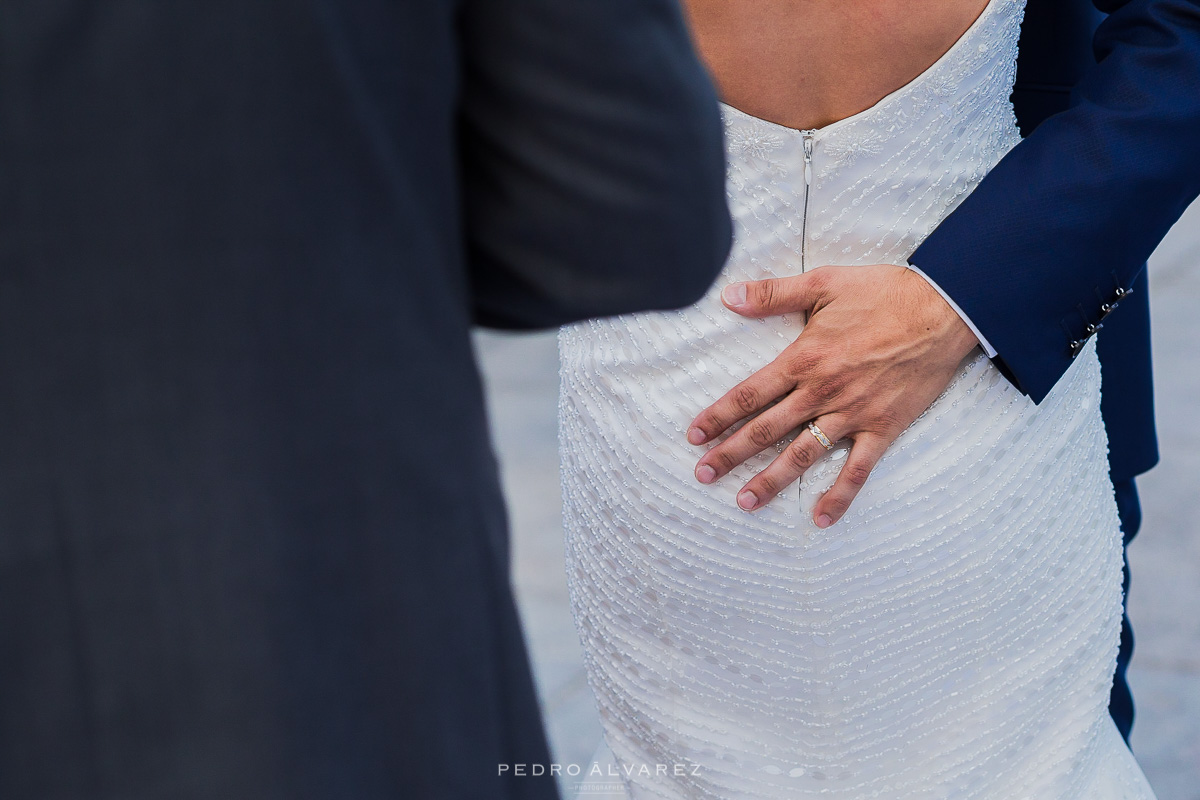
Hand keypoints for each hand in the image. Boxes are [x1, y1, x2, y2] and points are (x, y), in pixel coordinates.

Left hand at [686, 264, 979, 526]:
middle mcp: (822, 391)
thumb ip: (772, 294)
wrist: (943, 310)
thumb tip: (728, 296)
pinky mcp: (883, 428)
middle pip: (766, 429)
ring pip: (803, 454)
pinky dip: (840, 495)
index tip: (694, 436)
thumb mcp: (822, 283)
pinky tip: (820, 518)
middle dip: (731, 454)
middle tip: (703, 475)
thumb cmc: (883, 292)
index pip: (749, 393)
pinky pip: (858, 469)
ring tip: (744, 502)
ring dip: (771, 480)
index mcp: (803, 359)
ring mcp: (853, 413)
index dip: (718, 415)